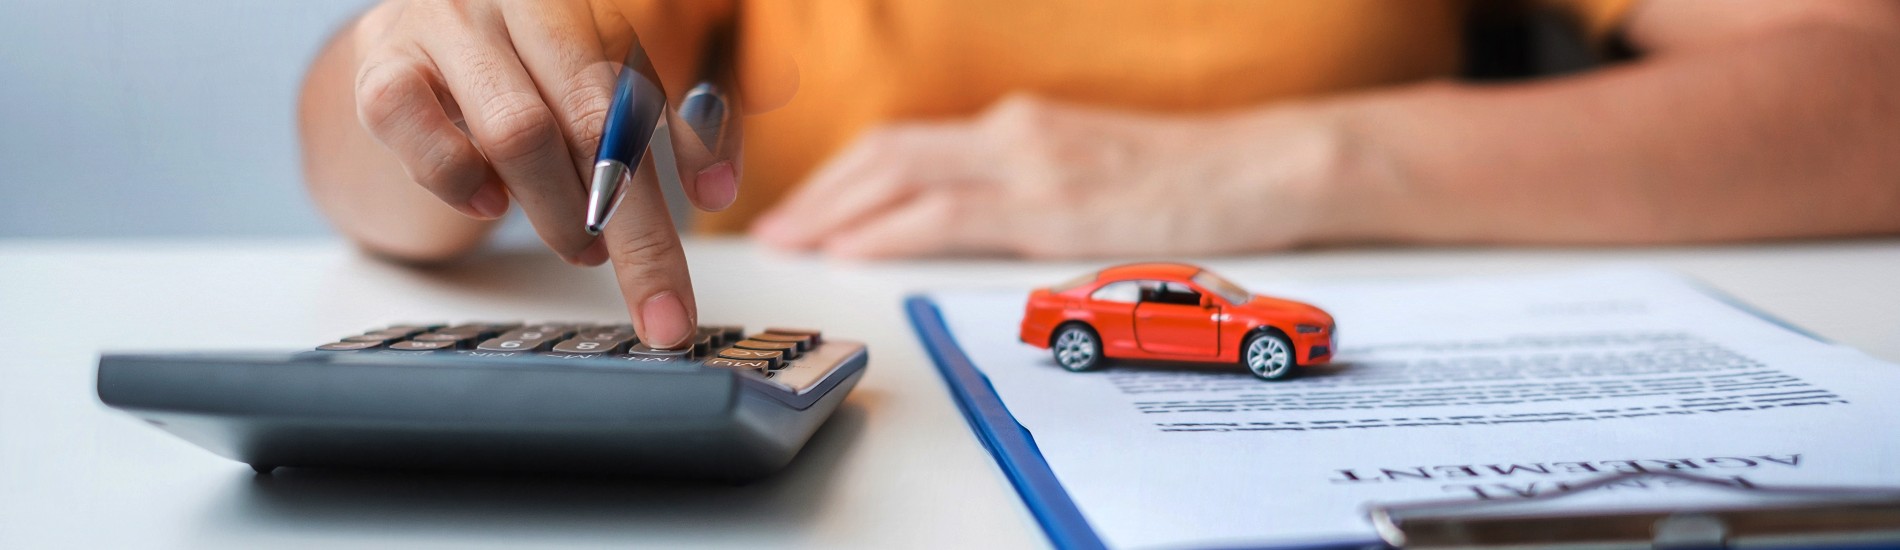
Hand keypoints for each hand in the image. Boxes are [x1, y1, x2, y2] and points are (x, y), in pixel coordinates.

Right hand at [346, 0, 760, 346]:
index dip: (690, 161)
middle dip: (631, 226)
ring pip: (517, 131)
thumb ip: (683, 128)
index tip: (709, 231)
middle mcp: (519, 0)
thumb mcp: (617, 84)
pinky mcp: (382, 65)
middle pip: (589, 117)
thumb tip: (721, 189)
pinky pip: (420, 131)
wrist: (419, 44)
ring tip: (581, 248)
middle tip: (652, 295)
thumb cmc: (537, 71)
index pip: (649, 86)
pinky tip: (489, 202)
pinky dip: (459, 180)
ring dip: (556, 212)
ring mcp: (446, 25)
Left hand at [750, 95, 1355, 258]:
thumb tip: (975, 214)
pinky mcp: (1051, 207)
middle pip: (885, 154)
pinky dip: (886, 230)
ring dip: (835, 213)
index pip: (906, 144)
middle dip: (820, 193)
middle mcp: (1013, 134)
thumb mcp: (1090, 164)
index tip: (803, 206)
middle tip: (773, 228)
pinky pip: (946, 215)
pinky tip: (851, 248)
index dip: (842, 174)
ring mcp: (1030, 166)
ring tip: (793, 242)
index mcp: (1019, 125)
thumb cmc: (1187, 176)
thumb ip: (1028, 181)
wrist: (1260, 166)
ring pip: (900, 179)